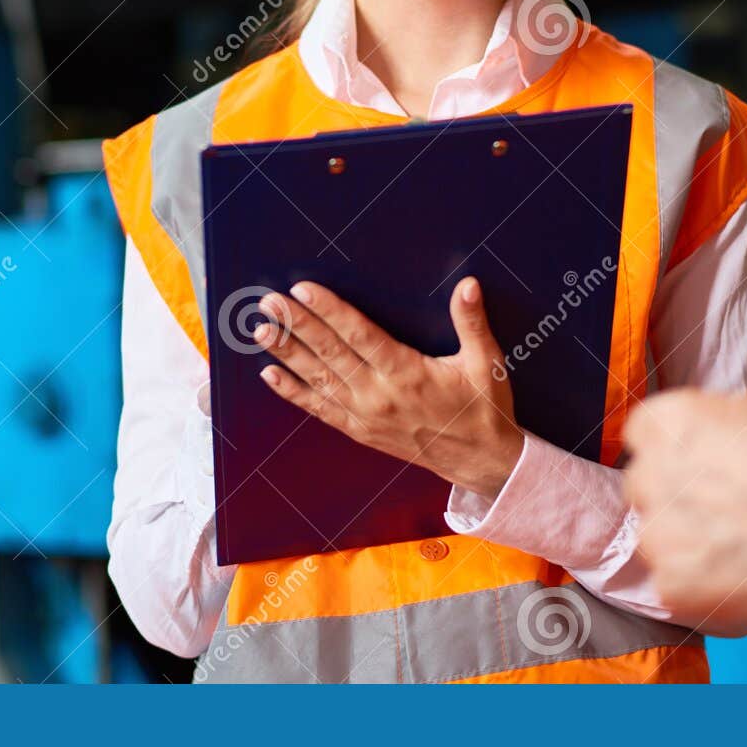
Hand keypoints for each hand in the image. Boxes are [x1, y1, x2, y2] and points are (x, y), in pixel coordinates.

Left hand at [251, 277, 524, 498]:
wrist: (480, 462)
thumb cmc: (483, 409)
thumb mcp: (485, 363)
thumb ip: (472, 322)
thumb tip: (467, 285)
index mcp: (407, 373)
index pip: (359, 335)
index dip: (329, 311)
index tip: (303, 290)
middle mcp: (379, 395)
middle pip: (329, 353)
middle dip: (296, 325)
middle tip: (268, 302)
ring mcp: (365, 416)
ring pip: (319, 380)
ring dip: (287, 354)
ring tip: (261, 331)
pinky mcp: (360, 431)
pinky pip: (320, 410)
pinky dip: (293, 393)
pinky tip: (270, 376)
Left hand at [622, 386, 746, 636]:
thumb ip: (738, 414)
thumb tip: (733, 423)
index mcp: (670, 422)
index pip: (646, 431)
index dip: (678, 446)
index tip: (703, 459)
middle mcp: (650, 476)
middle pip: (648, 485)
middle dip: (679, 494)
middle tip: (730, 507)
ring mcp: (659, 537)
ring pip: (661, 538)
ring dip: (691, 542)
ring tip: (746, 547)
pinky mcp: (673, 589)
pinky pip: (681, 586)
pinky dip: (708, 587)